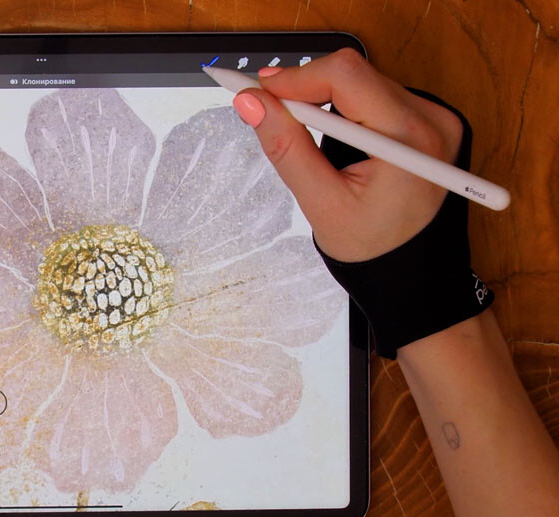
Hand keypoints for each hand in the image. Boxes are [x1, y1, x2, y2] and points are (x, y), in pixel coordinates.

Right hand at [232, 48, 464, 262]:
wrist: (413, 272)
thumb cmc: (373, 247)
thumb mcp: (321, 204)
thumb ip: (286, 148)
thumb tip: (252, 103)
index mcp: (410, 139)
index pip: (346, 77)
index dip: (295, 78)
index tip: (255, 91)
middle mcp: (432, 119)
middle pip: (354, 73)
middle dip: (305, 87)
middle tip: (265, 106)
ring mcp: (436, 118)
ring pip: (363, 81)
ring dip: (324, 98)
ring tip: (300, 128)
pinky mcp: (430, 121)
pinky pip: (377, 95)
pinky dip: (345, 107)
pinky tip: (332, 135)